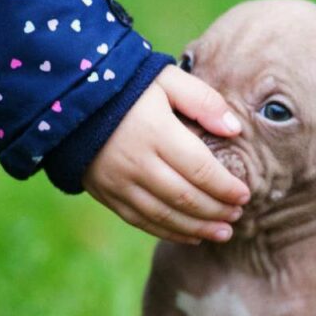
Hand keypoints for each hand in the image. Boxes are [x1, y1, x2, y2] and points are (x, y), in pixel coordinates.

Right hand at [83, 66, 250, 243]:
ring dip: (198, 228)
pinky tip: (192, 236)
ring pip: (165, 216)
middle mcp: (136, 162)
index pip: (200, 169)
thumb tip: (234, 130)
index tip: (245, 195)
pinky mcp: (106, 194)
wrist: (69, 98)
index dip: (226, 187)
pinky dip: (169, 232)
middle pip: (185, 198)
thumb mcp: (166, 78)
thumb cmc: (127, 85)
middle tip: (237, 215)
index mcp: (155, 132)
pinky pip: (141, 221)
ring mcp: (118, 182)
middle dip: (216, 211)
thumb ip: (203, 100)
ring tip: (224, 233)